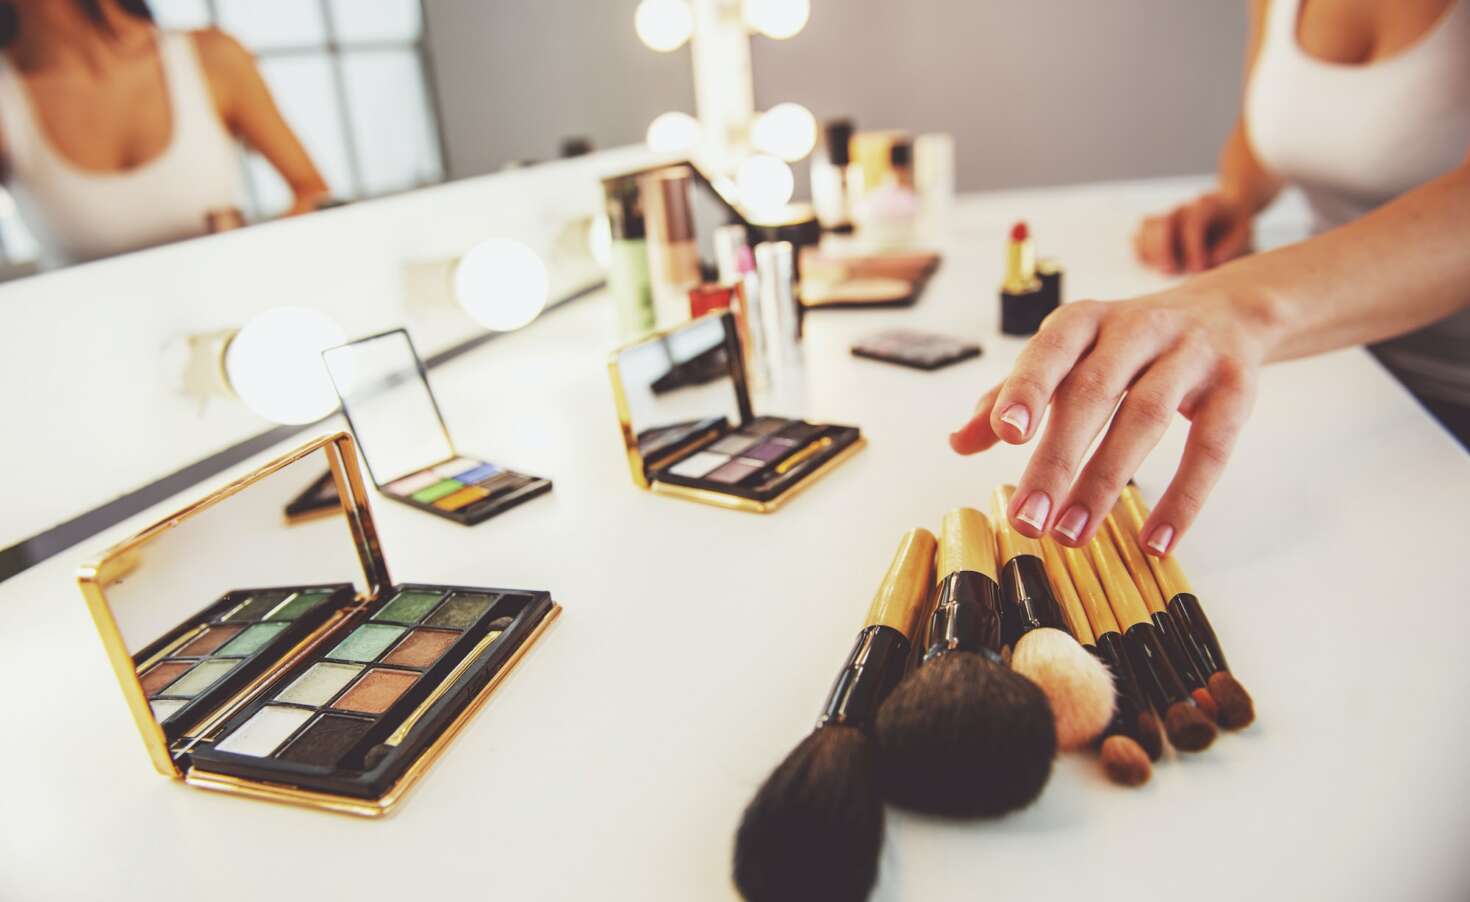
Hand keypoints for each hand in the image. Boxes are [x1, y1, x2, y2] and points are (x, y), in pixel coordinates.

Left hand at [950, 285, 1278, 553]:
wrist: (1227, 312)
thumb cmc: (1127, 344)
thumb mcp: (1069, 356)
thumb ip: (1013, 396)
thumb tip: (959, 442)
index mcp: (1085, 320)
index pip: (1051, 350)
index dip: (1028, 388)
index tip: (1005, 435)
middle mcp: (1136, 329)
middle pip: (1093, 392)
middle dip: (1057, 459)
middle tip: (1027, 519)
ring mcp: (1189, 355)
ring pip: (1146, 418)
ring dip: (1105, 481)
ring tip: (1072, 535)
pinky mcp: (1234, 388)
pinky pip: (1210, 447)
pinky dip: (1184, 498)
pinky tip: (1156, 541)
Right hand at [1135, 192, 1252, 274]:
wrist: (1227, 210)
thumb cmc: (1234, 225)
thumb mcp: (1245, 232)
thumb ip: (1233, 245)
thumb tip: (1213, 260)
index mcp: (1206, 206)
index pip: (1192, 223)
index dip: (1193, 248)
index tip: (1199, 269)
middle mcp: (1182, 209)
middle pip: (1163, 222)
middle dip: (1164, 249)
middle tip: (1171, 271)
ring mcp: (1166, 217)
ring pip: (1147, 228)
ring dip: (1152, 251)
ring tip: (1165, 270)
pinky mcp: (1154, 229)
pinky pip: (1138, 238)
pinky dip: (1143, 253)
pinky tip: (1156, 266)